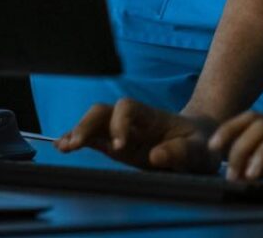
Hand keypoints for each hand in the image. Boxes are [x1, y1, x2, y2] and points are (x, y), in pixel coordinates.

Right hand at [55, 98, 220, 172]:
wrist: (201, 141)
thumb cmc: (200, 144)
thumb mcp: (200, 149)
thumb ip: (182, 152)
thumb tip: (156, 156)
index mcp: (152, 118)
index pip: (127, 107)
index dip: (119, 123)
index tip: (121, 146)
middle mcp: (133, 122)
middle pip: (104, 111)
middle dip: (87, 124)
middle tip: (76, 144)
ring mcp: (123, 133)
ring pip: (94, 123)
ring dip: (78, 131)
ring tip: (64, 146)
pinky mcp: (117, 146)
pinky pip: (94, 139)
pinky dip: (77, 140)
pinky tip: (62, 146)